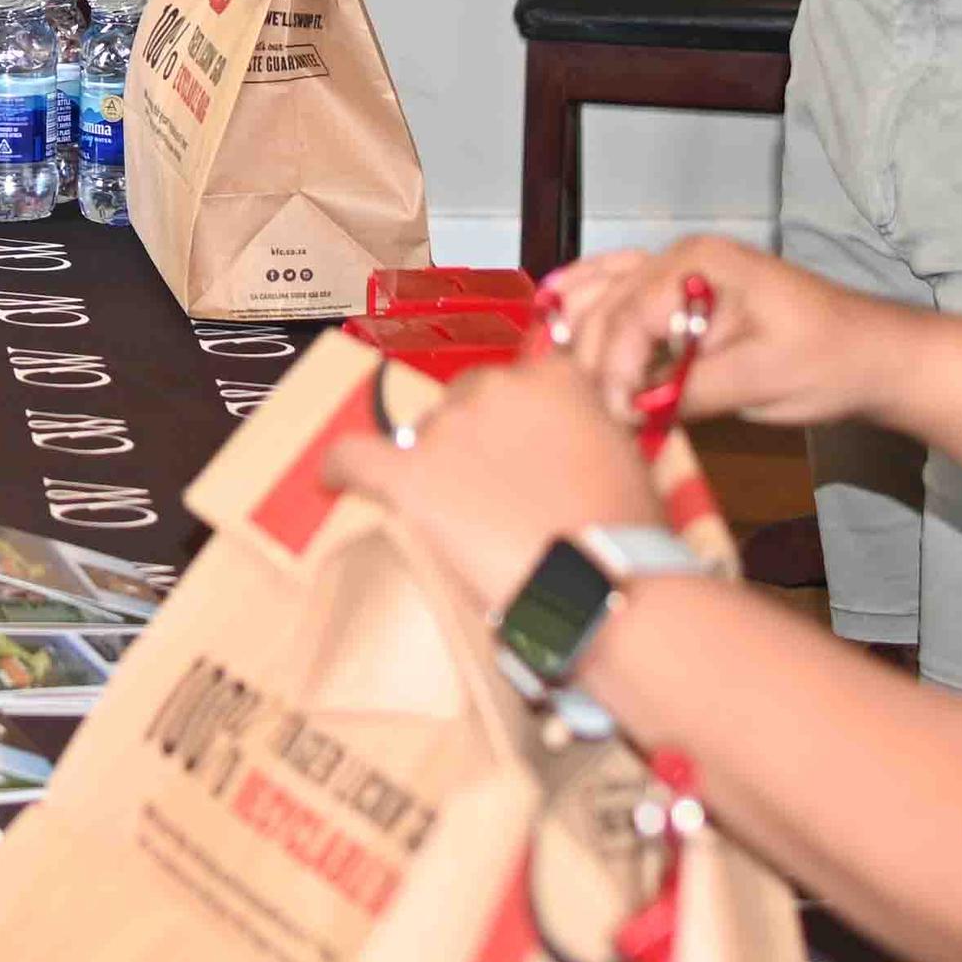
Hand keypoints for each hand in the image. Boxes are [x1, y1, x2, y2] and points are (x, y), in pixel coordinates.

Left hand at [322, 350, 665, 616]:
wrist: (603, 585)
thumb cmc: (626, 535)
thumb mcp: (625, 456)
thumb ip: (582, 425)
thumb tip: (561, 435)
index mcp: (553, 377)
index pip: (517, 383)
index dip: (514, 421)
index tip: (517, 450)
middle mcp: (496, 386)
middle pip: (464, 404)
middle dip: (474, 444)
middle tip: (493, 495)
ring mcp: (448, 428)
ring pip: (422, 436)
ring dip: (435, 468)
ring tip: (460, 520)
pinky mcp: (409, 474)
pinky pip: (354, 458)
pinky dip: (341, 468)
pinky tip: (334, 481)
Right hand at [545, 236, 913, 430]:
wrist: (873, 355)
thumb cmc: (827, 361)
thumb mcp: (763, 380)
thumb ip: (693, 390)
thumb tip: (630, 413)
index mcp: (702, 265)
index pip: (632, 313)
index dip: (614, 367)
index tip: (614, 415)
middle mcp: (682, 256)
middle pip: (608, 302)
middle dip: (590, 356)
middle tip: (588, 410)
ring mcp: (681, 270)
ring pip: (603, 288)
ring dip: (577, 327)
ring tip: (555, 371)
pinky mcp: (684, 293)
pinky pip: (620, 288)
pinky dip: (589, 304)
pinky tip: (558, 316)